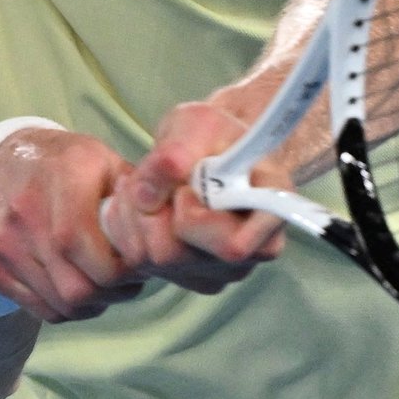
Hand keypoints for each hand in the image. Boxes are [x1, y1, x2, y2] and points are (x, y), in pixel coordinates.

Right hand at [0, 128, 146, 322]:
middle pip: (77, 287)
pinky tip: (77, 282)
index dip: (122, 271)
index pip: (91, 251)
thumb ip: (137, 194)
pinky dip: (66, 307)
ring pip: (61, 304)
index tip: (139, 265)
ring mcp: (1, 240)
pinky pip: (40, 310)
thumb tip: (169, 233)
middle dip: (112, 292)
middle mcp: (25, 209)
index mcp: (63, 176)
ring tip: (105, 281)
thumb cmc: (66, 165)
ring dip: (93, 303)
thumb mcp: (104, 162)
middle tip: (127, 280)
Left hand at [101, 102, 287, 294]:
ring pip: (150, 259)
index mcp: (271, 210)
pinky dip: (127, 226)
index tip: (185, 187)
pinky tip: (143, 202)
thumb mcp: (198, 123)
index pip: (232, 247)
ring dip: (134, 214)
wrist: (210, 147)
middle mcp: (251, 251)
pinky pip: (137, 262)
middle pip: (176, 254)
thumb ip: (176, 151)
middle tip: (156, 175)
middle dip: (153, 209)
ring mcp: (219, 269)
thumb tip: (146, 194)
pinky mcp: (187, 275)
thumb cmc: (215, 135)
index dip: (194, 218)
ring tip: (149, 182)